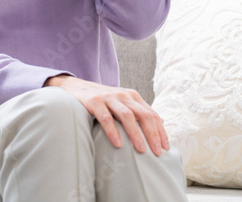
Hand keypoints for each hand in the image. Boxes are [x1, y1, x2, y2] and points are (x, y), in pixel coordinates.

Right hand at [43, 74, 169, 156]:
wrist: (75, 87)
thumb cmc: (102, 100)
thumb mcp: (122, 103)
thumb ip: (139, 111)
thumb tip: (161, 123)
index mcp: (132, 96)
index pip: (152, 114)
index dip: (160, 131)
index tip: (166, 148)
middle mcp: (123, 95)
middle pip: (143, 115)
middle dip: (153, 134)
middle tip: (157, 152)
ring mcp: (108, 97)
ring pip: (127, 116)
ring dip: (136, 134)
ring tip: (141, 150)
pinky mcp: (94, 101)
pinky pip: (106, 117)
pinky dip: (113, 131)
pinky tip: (118, 144)